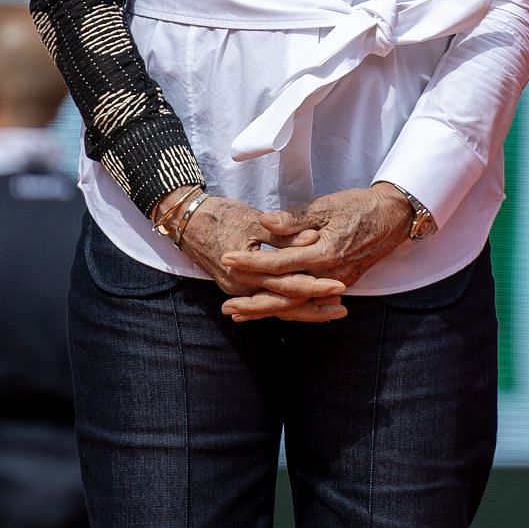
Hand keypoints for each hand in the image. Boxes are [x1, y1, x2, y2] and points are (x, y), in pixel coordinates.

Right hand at [168, 191, 346, 308]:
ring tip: (332, 312)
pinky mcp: (239, 286)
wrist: (186, 220)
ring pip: (277, 306)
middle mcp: (242, 287)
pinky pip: (268, 301)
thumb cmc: (220, 215)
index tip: (340, 286)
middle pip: (284, 304)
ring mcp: (239, 289)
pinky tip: (306, 306)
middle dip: (314, 307)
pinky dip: (287, 305)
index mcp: (246, 271)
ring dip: (304, 311)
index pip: (287, 284)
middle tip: (342, 309)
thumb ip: (283, 233)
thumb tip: (311, 239)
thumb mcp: (252, 219)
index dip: (315, 286)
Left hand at [217, 185, 413, 319]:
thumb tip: (264, 222)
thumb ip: (294, 219)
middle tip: (227, 307)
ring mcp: (337, 283)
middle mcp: (329, 275)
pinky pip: (310, 302)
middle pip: (285, 295)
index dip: (250, 263)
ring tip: (242, 315)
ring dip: (269, 311)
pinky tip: (273, 311)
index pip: (278, 264)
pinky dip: (290, 309)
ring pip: (297, 304)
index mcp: (324, 254)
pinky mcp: (341, 284)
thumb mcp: (326, 206)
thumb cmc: (359, 207)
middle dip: (254, 302)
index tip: (226, 260)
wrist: (393, 217)